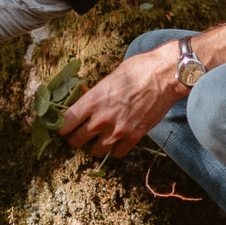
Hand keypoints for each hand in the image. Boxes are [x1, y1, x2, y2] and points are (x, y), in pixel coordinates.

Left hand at [57, 44, 183, 156]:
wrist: (164, 76)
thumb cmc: (136, 70)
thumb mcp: (107, 79)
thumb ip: (94, 96)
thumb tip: (84, 104)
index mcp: (91, 101)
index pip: (64, 124)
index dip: (62, 127)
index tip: (64, 127)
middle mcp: (101, 119)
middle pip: (75, 141)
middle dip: (76, 138)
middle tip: (81, 133)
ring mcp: (117, 130)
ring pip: (95, 151)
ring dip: (95, 145)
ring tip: (99, 137)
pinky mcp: (134, 137)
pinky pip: (116, 154)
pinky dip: (115, 149)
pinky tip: (117, 140)